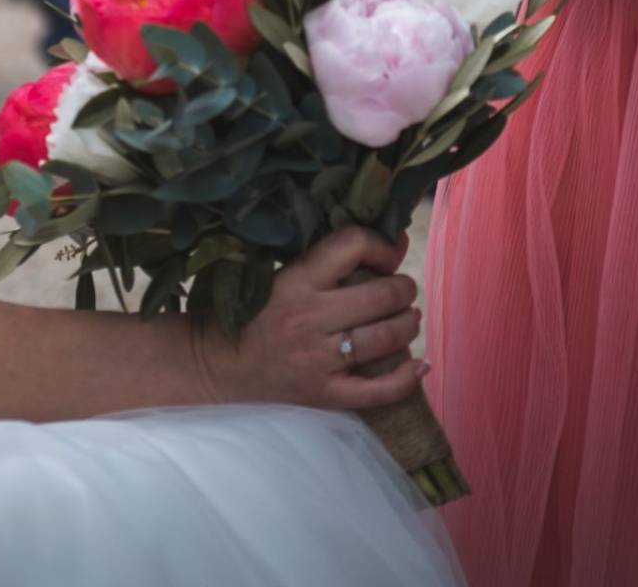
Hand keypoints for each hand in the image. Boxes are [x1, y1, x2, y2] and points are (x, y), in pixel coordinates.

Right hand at [201, 226, 423, 410]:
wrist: (218, 367)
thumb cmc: (255, 313)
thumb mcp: (286, 275)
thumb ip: (334, 258)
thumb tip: (397, 242)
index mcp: (296, 281)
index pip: (352, 245)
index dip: (381, 245)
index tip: (386, 254)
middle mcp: (309, 319)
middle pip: (382, 294)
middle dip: (403, 288)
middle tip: (401, 290)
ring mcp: (317, 360)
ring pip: (386, 338)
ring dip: (408, 324)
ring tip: (408, 318)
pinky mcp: (323, 394)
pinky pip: (378, 391)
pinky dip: (406, 378)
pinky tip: (419, 365)